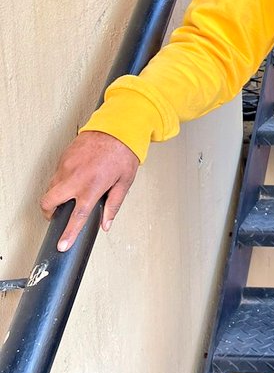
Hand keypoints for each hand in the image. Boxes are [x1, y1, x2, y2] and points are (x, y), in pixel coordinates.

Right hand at [40, 131, 139, 251]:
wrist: (117, 127)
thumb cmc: (123, 153)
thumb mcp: (124, 182)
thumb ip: (113, 205)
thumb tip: (106, 223)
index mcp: (92, 187)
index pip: (77, 216)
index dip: (69, 233)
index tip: (62, 244)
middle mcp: (75, 178)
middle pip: (50, 202)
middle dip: (49, 212)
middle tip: (57, 215)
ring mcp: (66, 166)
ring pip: (50, 187)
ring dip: (55, 195)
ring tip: (70, 194)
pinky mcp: (63, 157)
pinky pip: (56, 174)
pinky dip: (61, 180)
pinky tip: (74, 178)